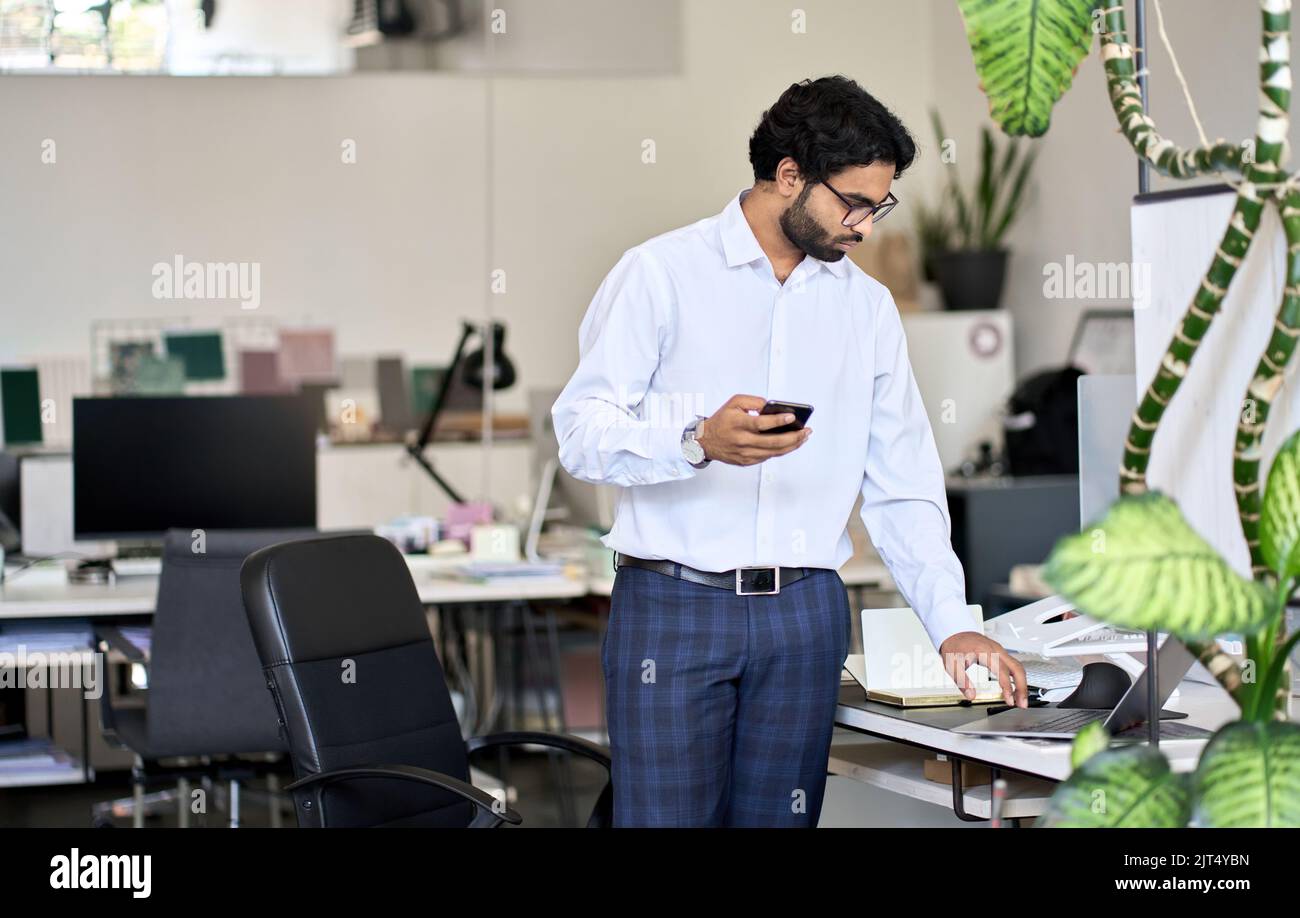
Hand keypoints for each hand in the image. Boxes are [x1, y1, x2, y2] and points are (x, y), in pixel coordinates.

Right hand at [696, 394, 811, 465]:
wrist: (705, 442)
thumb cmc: (722, 420)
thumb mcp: (734, 402)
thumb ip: (753, 401)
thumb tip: (772, 408)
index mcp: (738, 424)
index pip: (761, 424)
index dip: (778, 421)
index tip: (793, 417)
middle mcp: (742, 440)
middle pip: (773, 442)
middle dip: (793, 437)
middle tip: (807, 431)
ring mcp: (745, 453)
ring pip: (774, 452)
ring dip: (792, 445)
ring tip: (804, 437)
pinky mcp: (747, 461)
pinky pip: (768, 456)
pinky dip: (781, 450)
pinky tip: (791, 443)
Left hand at [938, 631, 1027, 707]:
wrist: (954, 632)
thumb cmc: (954, 647)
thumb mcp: (952, 665)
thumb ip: (962, 682)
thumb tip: (971, 696)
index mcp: (985, 652)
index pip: (1002, 671)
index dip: (1007, 687)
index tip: (1009, 700)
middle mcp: (996, 650)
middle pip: (1017, 668)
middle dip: (1022, 687)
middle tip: (1022, 704)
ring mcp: (999, 651)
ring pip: (1018, 667)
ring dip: (1022, 684)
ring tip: (1020, 700)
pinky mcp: (1000, 653)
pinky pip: (1014, 665)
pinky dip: (1017, 678)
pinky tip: (1016, 689)